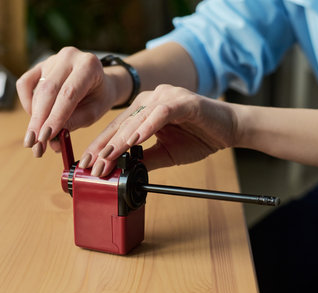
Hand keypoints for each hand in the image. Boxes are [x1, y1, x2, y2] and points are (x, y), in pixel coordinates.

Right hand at [16, 47, 122, 156]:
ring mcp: (53, 58)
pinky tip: (35, 117)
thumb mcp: (94, 112)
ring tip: (37, 139)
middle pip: (48, 91)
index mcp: (89, 65)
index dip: (55, 117)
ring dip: (35, 117)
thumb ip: (75, 122)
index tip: (46, 138)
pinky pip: (25, 84)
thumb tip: (52, 140)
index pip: (69, 93)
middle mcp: (69, 56)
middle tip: (35, 145)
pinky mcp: (40, 65)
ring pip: (37, 91)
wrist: (100, 82)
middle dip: (40, 121)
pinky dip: (27, 103)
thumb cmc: (98, 97)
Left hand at [78, 84, 238, 176]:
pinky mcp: (183, 101)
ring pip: (138, 118)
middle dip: (106, 146)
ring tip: (109, 155)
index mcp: (144, 110)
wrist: (229, 129)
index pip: (118, 129)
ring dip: (122, 138)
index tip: (89, 164)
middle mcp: (152, 99)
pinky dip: (148, 126)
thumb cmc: (199, 137)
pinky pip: (162, 113)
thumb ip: (144, 158)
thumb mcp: (165, 153)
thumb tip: (123, 170)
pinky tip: (136, 140)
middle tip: (93, 165)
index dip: (102, 146)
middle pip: (123, 123)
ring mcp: (167, 97)